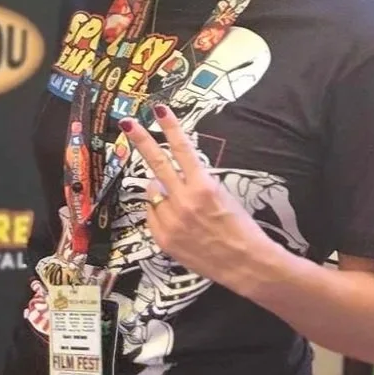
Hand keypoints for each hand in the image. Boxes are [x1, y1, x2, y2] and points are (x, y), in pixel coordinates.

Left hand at [121, 106, 270, 286]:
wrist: (246, 264)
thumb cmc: (241, 229)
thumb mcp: (224, 196)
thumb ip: (197, 184)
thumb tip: (171, 177)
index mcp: (204, 187)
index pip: (183, 150)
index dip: (170, 128)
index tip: (158, 110)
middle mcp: (184, 201)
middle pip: (157, 164)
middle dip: (141, 141)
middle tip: (127, 123)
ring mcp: (171, 221)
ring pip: (153, 194)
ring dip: (161, 191)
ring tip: (182, 205)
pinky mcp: (164, 239)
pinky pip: (153, 216)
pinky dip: (160, 213)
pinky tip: (178, 221)